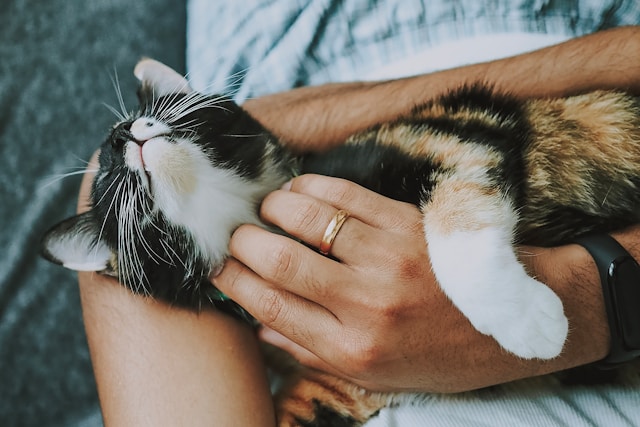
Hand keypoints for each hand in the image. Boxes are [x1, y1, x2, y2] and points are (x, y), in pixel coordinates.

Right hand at [212, 174, 603, 392]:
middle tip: (236, 236)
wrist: (510, 324)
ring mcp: (388, 257)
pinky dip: (312, 187)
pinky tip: (300, 190)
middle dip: (243, 242)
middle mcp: (365, 303)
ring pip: (307, 219)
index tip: (216, 266)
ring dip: (273, 208)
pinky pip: (345, 196)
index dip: (232, 281)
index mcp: (351, 347)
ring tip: (265, 210)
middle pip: (278, 259)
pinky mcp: (408, 223)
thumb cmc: (438, 355)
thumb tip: (261, 328)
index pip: (270, 307)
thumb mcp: (375, 374)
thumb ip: (314, 352)